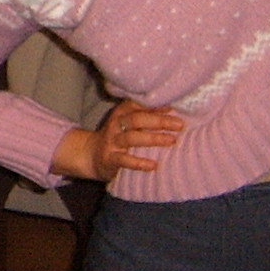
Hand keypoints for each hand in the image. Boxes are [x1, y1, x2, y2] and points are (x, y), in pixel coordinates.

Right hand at [52, 98, 183, 181]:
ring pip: (131, 138)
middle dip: (158, 121)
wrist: (90, 155)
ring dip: (153, 138)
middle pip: (136, 119)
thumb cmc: (117, 137)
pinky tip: (153, 165)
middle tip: (179, 125)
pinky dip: (139, 163)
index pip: (137, 105)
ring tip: (171, 141)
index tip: (174, 108)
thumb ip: (144, 116)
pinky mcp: (109, 159)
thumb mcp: (127, 123)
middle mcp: (115, 125)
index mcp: (121, 114)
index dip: (155, 106)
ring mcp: (112, 142)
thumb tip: (172, 109)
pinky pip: (124, 160)